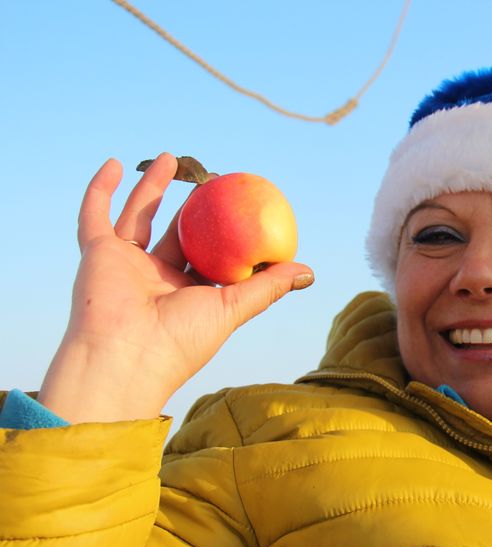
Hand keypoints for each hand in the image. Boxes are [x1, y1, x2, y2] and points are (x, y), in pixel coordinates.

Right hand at [38, 154, 313, 422]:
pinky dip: (101, 189)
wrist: (126, 355)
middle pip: (176, 231)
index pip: (209, 256)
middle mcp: (156, 277)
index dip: (225, 231)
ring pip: (139, 215)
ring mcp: (125, 264)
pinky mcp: (96, 254)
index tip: (243, 204)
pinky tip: (114, 163)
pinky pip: (95, 215)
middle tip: (212, 176)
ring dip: (152, 186)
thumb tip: (308, 271)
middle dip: (193, 205)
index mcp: (187, 292)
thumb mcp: (232, 308)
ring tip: (173, 158)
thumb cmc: (182, 338)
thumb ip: (267, 288)